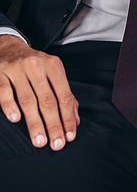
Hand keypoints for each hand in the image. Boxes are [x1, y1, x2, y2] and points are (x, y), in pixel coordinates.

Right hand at [0, 35, 78, 149]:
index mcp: (53, 65)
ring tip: (40, 141)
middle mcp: (37, 65)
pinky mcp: (0, 73)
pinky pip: (5, 91)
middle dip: (54, 124)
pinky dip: (10, 105)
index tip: (70, 136)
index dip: (68, 117)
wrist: (9, 47)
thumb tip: (75, 121)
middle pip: (48, 99)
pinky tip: (15, 119)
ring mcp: (17, 69)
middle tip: (57, 144)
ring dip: (35, 122)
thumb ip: (64, 95)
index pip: (64, 95)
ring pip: (28, 99)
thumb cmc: (34, 66)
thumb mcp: (52, 73)